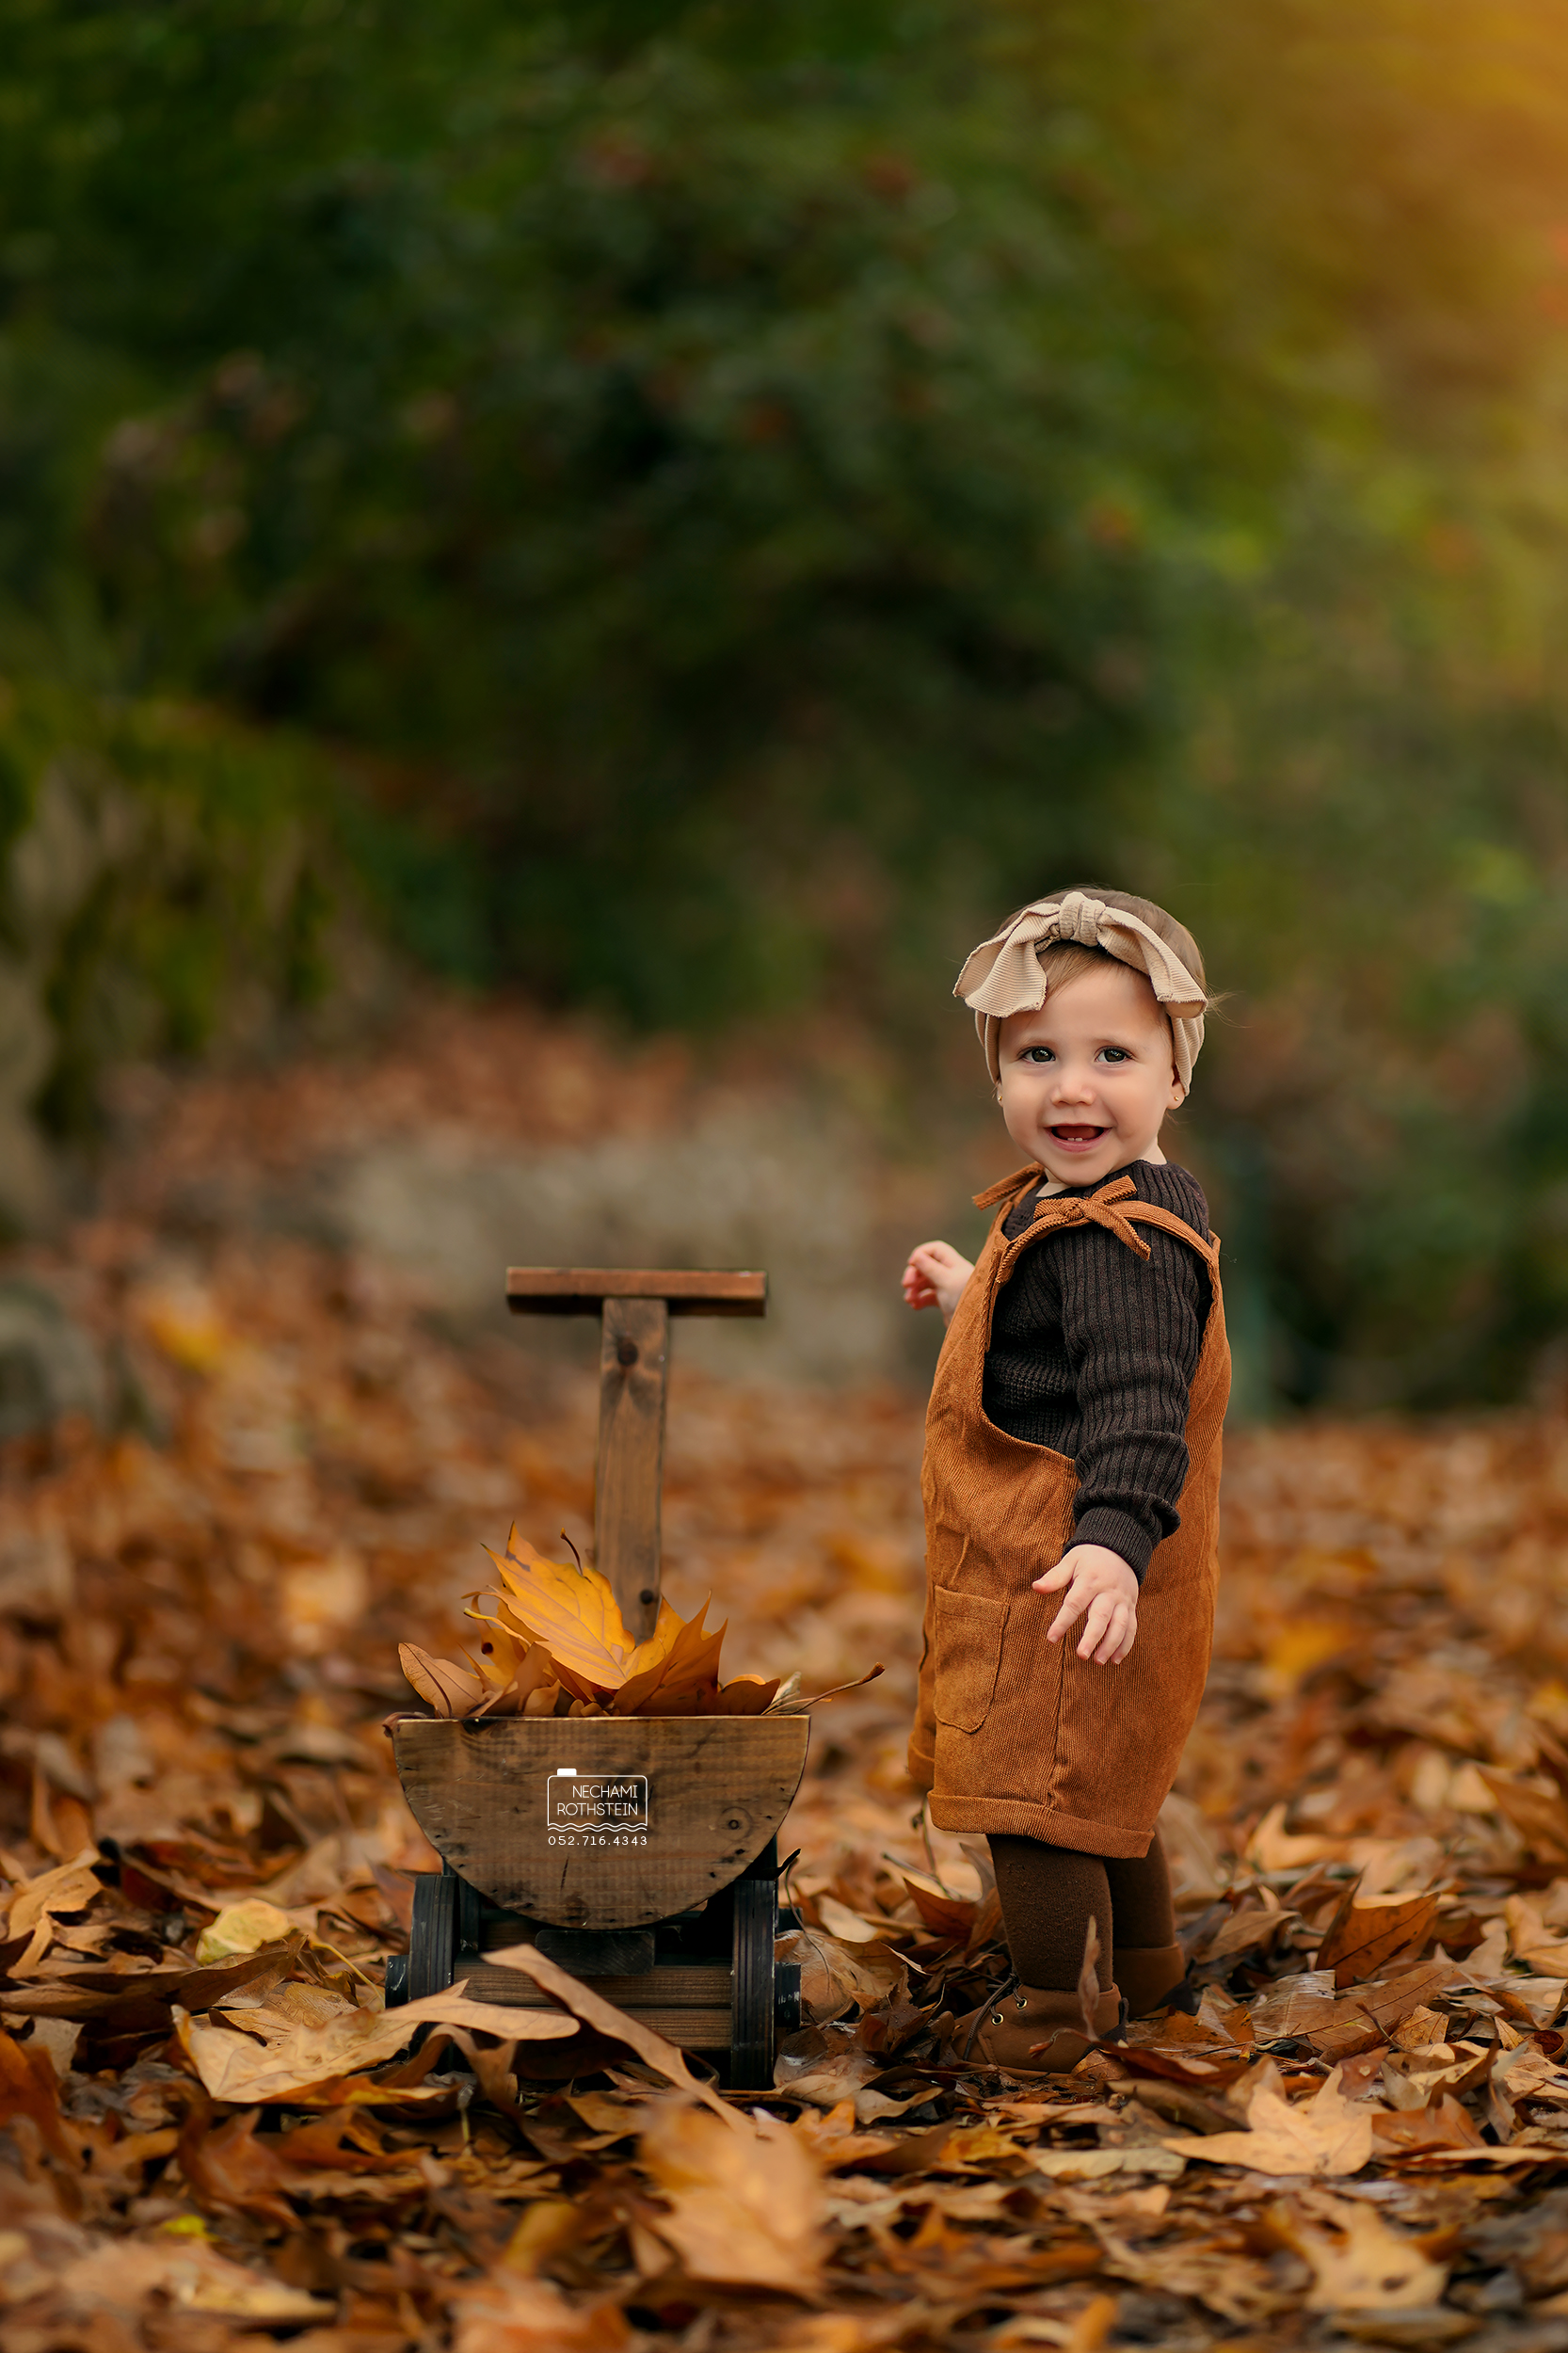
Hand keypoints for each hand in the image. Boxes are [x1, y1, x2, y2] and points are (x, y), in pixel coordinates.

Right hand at [901, 1241, 974, 1325]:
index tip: (911, 1264)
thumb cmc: (964, 1300)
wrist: (976, 1326)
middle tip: (906, 1284)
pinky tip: (915, 1306)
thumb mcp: (946, 1281)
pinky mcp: (945, 1301)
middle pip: (927, 1266)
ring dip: (915, 1289)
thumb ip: (930, 1268)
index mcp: (954, 1264)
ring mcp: (948, 1288)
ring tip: (909, 1299)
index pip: (936, 1250)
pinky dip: (920, 1300)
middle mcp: (951, 1274)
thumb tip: (916, 1256)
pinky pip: (928, 1296)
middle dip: (914, 1274)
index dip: (922, 1254)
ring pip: (925, 1282)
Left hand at [1034, 1544, 1138, 1663]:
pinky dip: (1126, 1644)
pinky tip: (1115, 1660)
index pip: (1075, 1603)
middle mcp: (1108, 1592)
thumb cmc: (1089, 1558)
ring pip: (1120, 1624)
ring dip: (1111, 1644)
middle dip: (1092, 1637)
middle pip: (1101, 1616)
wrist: (1120, 1549)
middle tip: (1081, 1655)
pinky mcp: (1131, 1606)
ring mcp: (1122, 1600)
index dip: (1062, 1622)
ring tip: (1098, 1661)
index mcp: (1090, 1580)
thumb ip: (1055, 1576)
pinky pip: (1132, 1627)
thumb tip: (1036, 1587)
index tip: (1051, 1638)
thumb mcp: (1071, 1560)